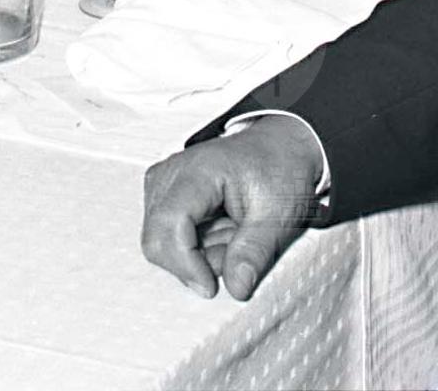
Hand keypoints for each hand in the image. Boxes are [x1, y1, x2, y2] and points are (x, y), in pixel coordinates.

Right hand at [141, 120, 323, 301]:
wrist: (281, 148)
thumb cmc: (279, 171)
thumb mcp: (278, 214)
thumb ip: (255, 252)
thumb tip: (235, 288)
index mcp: (199, 170)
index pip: (169, 223)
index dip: (185, 263)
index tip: (212, 286)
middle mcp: (173, 172)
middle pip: (157, 237)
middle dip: (194, 261)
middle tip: (233, 251)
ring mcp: (166, 182)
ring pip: (160, 241)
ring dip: (197, 254)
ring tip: (232, 235)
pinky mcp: (167, 195)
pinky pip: (167, 236)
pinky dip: (195, 246)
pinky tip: (221, 232)